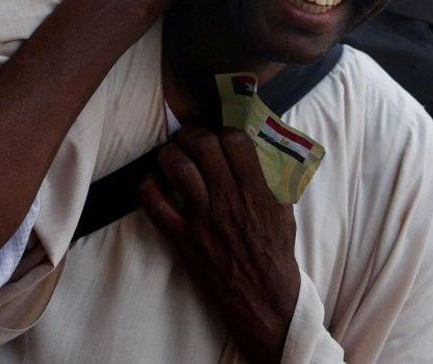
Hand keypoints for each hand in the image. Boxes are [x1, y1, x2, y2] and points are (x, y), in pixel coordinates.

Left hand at [140, 125, 299, 361]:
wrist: (263, 299)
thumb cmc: (274, 254)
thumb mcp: (283, 211)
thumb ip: (271, 178)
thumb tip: (256, 148)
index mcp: (257, 191)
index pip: (235, 141)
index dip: (223, 132)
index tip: (218, 138)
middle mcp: (229, 200)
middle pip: (202, 145)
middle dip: (191, 135)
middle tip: (188, 140)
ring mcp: (202, 219)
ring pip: (177, 167)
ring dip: (169, 154)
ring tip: (170, 156)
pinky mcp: (182, 238)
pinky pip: (154, 203)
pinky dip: (148, 185)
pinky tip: (153, 182)